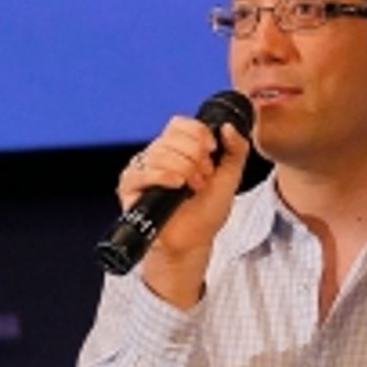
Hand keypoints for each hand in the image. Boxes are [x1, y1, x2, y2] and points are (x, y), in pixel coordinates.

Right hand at [119, 113, 250, 273]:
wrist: (193, 242)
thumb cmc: (207, 212)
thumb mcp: (230, 177)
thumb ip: (236, 149)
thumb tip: (228, 126)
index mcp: (177, 148)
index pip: (180, 124)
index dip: (199, 134)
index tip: (212, 152)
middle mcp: (157, 154)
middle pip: (172, 136)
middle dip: (195, 156)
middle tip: (204, 177)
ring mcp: (142, 169)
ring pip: (159, 152)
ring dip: (184, 169)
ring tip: (193, 188)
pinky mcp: (130, 186)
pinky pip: (141, 171)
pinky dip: (162, 176)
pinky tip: (177, 185)